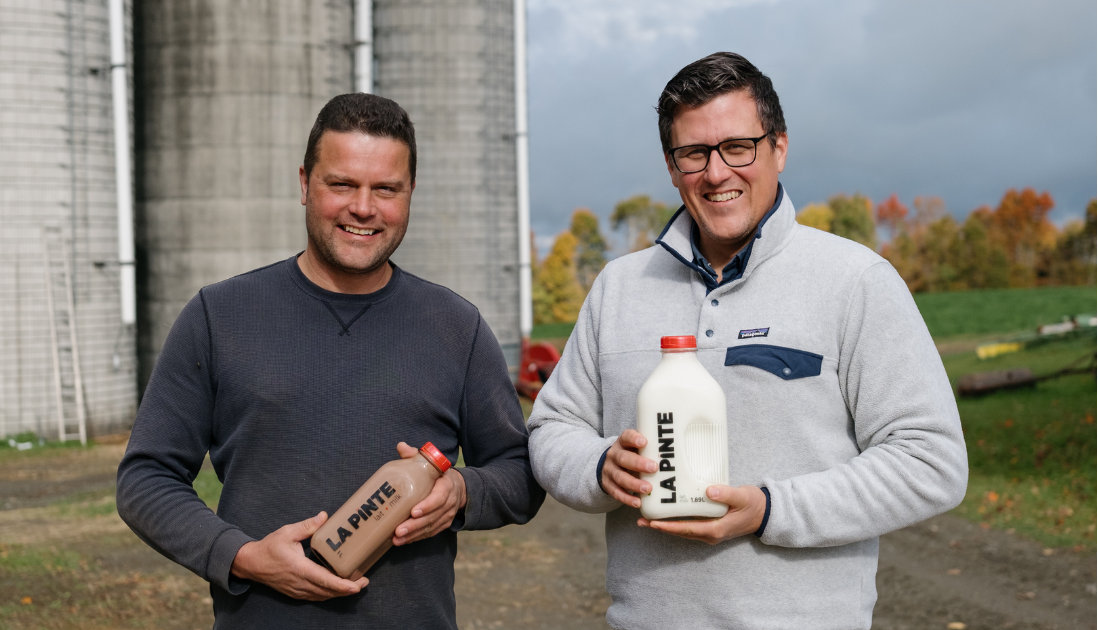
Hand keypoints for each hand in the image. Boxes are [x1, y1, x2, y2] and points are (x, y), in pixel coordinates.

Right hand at [230, 511, 367, 599]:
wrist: (251, 563)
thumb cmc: (269, 547)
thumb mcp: (287, 532)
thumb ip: (307, 526)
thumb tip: (324, 516)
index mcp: (299, 568)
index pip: (324, 580)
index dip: (342, 585)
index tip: (356, 585)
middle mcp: (299, 583)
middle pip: (327, 591)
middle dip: (347, 589)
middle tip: (363, 582)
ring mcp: (297, 590)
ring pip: (322, 596)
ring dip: (339, 593)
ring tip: (355, 584)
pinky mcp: (295, 592)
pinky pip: (315, 596)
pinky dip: (328, 593)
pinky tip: (337, 588)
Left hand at [392, 442, 466, 545]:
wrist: (458, 487)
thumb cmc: (438, 475)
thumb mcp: (431, 464)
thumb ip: (416, 456)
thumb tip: (401, 446)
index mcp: (447, 486)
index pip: (439, 498)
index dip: (427, 506)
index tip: (413, 512)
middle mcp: (449, 503)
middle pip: (432, 517)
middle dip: (415, 525)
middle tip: (398, 531)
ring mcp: (446, 515)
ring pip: (430, 527)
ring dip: (413, 535)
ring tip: (396, 539)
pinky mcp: (442, 524)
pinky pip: (430, 533)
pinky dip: (416, 538)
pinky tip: (402, 541)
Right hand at [601, 429, 656, 508]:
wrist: (610, 465)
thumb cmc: (631, 455)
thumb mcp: (636, 448)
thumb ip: (651, 449)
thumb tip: (677, 455)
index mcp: (623, 443)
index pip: (626, 437)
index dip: (634, 438)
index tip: (644, 442)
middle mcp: (614, 455)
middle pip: (623, 458)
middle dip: (638, 463)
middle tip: (653, 468)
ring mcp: (609, 470)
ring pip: (619, 477)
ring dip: (634, 483)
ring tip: (647, 489)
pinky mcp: (608, 485)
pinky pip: (616, 492)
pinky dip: (627, 498)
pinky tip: (638, 502)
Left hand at [638, 485, 766, 544]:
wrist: (765, 513)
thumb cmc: (754, 504)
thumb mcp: (743, 496)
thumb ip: (726, 494)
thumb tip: (708, 491)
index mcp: (716, 529)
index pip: (687, 529)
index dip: (668, 527)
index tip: (652, 523)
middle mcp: (710, 534)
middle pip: (681, 532)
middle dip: (661, 527)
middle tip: (641, 520)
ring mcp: (710, 532)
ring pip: (683, 530)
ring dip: (666, 525)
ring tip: (647, 519)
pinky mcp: (710, 526)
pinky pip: (689, 526)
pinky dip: (676, 522)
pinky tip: (666, 514)